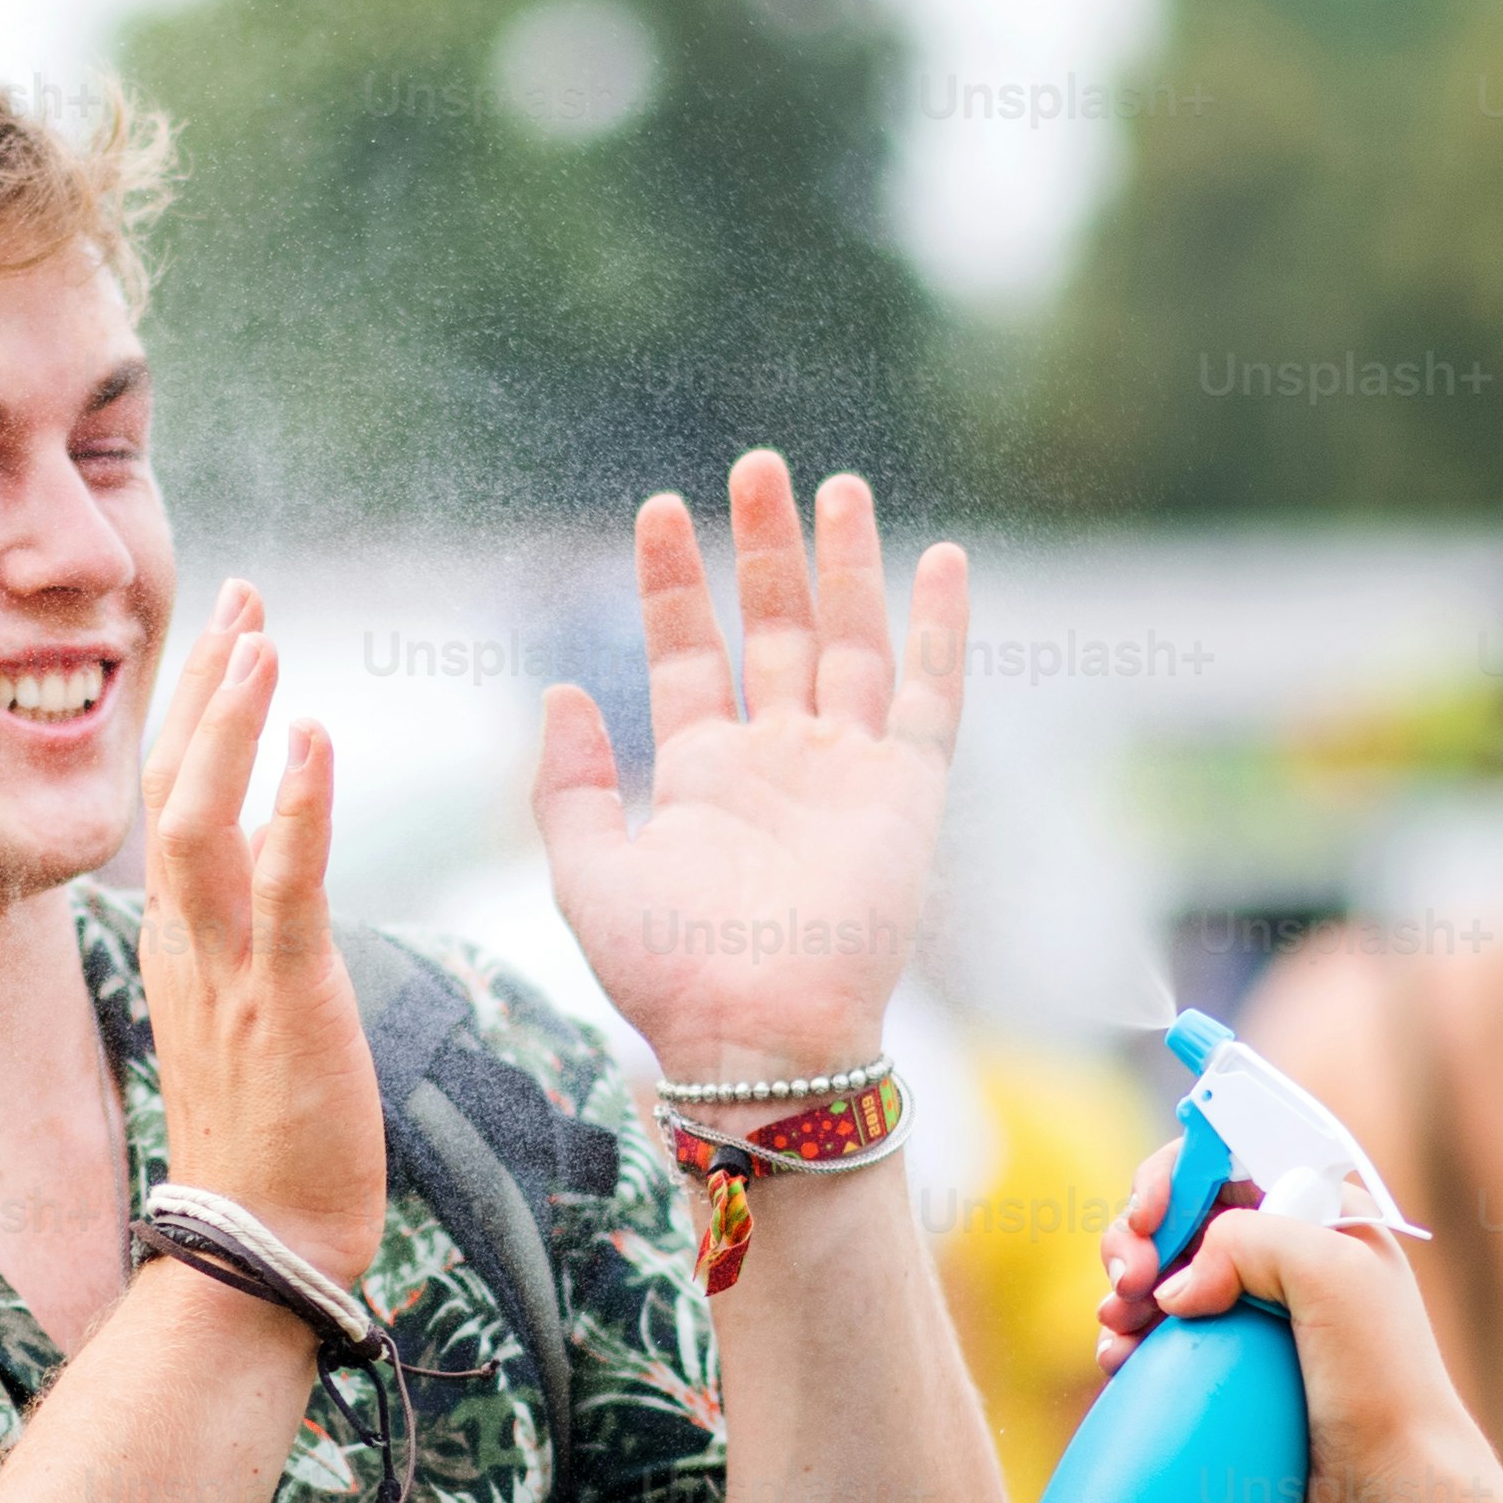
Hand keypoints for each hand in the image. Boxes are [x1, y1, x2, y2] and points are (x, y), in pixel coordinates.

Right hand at [140, 582, 385, 1280]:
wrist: (262, 1247)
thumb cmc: (270, 1147)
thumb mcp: (244, 1026)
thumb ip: (243, 954)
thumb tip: (264, 907)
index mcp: (180, 944)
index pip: (173, 800)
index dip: (195, 711)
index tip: (228, 633)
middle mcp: (188, 943)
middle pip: (174, 785)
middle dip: (206, 685)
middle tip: (243, 594)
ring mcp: (229, 971)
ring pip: (206, 820)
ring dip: (232, 724)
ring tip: (263, 640)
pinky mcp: (286, 1001)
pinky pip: (284, 887)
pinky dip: (296, 807)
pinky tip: (315, 736)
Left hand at [535, 455, 964, 1080]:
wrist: (760, 1036)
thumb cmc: (670, 973)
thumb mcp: (587, 875)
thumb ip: (568, 786)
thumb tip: (561, 692)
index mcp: (700, 774)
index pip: (687, 650)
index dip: (673, 581)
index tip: (659, 509)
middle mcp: (776, 760)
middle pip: (774, 626)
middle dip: (765, 546)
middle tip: (757, 466)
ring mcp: (844, 771)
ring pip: (849, 640)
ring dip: (844, 564)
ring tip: (836, 485)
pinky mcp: (906, 793)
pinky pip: (930, 694)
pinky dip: (939, 627)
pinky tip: (940, 559)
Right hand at [1100, 1141, 1502, 1502]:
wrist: (1390, 1484)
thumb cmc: (1381, 1378)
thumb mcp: (1332, 1277)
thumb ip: (1251, 1242)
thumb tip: (1175, 1287)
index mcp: (1316, 1210)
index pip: (1226, 1157)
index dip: (1174, 1176)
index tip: (1149, 1220)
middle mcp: (1282, 1249)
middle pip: (1180, 1212)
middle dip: (1137, 1239)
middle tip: (1127, 1286)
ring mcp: (1251, 1306)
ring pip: (1160, 1271)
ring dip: (1122, 1292)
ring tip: (1118, 1331)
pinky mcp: (1227, 1359)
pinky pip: (1158, 1330)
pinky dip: (1127, 1338)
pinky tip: (1119, 1361)